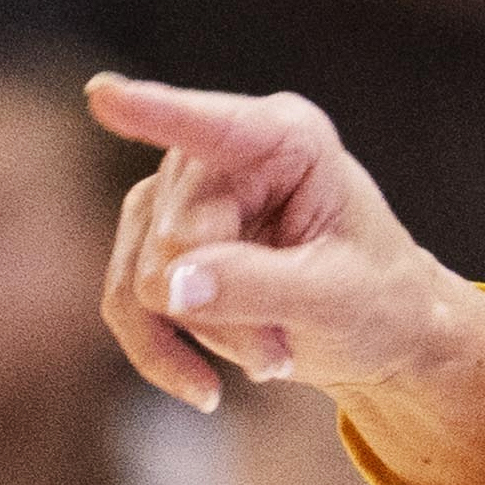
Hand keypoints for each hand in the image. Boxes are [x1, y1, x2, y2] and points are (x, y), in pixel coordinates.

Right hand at [88, 75, 484, 484]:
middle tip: (282, 352)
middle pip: (176, 238)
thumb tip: (168, 285)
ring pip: (146, 277)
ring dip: (206, 335)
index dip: (156, 113)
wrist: (378, 335)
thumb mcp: (339, 299)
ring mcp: (177, 195)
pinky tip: (205, 389)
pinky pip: (124, 303)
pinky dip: (161, 353)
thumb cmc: (380, 300)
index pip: (214, 128)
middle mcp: (221, 154)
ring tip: (273, 358)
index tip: (105, 96)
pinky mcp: (151, 240)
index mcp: (287, 140)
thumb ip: (259, 286)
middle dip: (225, 310)